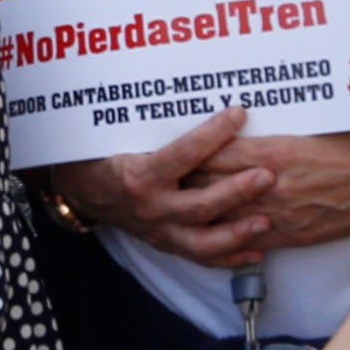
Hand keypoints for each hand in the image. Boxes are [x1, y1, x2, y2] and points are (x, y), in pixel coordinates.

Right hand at [56, 105, 274, 263]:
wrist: (82, 189)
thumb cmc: (104, 155)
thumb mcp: (122, 135)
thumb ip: (158, 123)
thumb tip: (194, 92)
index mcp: (139, 176)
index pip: (183, 154)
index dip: (213, 134)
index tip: (239, 114)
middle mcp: (150, 208)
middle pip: (199, 205)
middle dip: (236, 192)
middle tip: (267, 176)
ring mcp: (159, 230)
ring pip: (202, 242)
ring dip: (238, 233)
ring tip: (267, 221)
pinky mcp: (166, 243)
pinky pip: (200, 257)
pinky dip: (230, 257)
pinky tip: (257, 251)